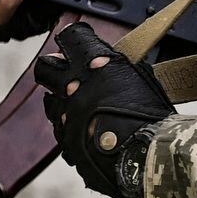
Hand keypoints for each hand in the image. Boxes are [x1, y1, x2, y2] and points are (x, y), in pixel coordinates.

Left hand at [34, 21, 174, 197]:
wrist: (147, 159)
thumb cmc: (151, 118)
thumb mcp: (140, 78)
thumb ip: (115, 66)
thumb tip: (103, 60)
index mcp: (94, 65)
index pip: (71, 38)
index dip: (73, 40)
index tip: (75, 44)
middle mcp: (72, 88)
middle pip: (45, 68)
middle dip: (54, 68)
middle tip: (66, 73)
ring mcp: (65, 117)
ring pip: (50, 103)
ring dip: (62, 101)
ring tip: (81, 107)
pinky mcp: (65, 143)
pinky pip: (61, 131)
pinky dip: (72, 129)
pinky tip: (89, 132)